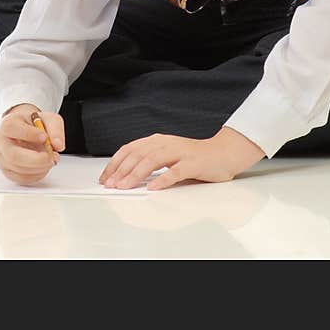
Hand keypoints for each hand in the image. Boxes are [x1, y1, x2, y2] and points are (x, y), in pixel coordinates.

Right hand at [0, 103, 64, 184]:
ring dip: (39, 168)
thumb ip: (55, 128)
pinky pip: (21, 178)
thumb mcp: (48, 118)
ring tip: (50, 159)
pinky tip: (43, 167)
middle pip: (13, 155)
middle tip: (50, 157)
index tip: (44, 137)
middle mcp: (2, 141)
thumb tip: (58, 145)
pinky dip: (36, 175)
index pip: (12, 129)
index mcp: (9, 124)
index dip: (29, 134)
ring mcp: (3, 157)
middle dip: (36, 160)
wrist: (26, 129)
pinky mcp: (7, 170)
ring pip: (18, 169)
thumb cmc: (34, 123)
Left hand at [98, 127, 265, 190]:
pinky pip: (176, 171)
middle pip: (138, 154)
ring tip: (125, 186)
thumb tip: (124, 177)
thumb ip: (148, 162)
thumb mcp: (167, 156)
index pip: (130, 149)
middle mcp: (166, 143)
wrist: (223, 153)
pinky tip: (153, 188)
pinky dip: (163, 179)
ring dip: (136, 174)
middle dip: (121, 170)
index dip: (115, 163)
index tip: (105, 178)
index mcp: (157, 141)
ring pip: (153, 160)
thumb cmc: (193, 157)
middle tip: (111, 185)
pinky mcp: (193, 163)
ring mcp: (180, 152)